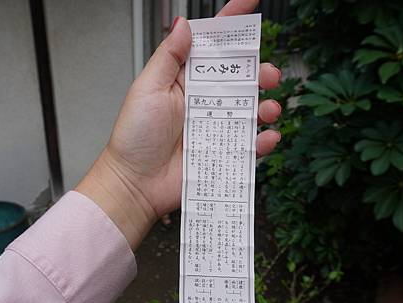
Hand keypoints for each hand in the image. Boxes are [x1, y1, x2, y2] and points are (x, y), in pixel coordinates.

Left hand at [77, 0, 281, 249]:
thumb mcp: (147, 88)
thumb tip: (184, 24)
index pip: (210, 45)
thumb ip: (168, 57)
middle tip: (267, 74)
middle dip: (260, 70)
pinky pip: (250, 144)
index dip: (230, 24)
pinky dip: (264, 140)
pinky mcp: (221, 153)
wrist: (135, 183)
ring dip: (267, 104)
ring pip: (252, 109)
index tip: (250, 2)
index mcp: (184, 80)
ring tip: (268, 108)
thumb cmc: (134, 137)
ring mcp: (214, 127)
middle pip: (241, 77)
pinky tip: (265, 137)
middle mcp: (203, 101)